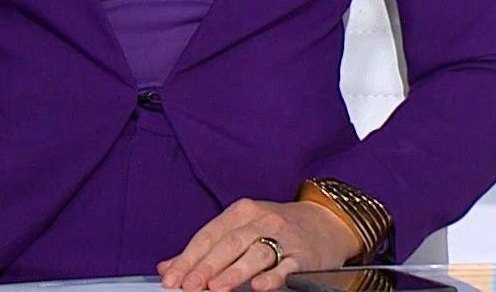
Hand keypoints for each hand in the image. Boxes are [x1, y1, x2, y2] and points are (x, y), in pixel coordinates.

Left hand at [157, 197, 359, 291]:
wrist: (326, 222)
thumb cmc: (276, 228)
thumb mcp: (241, 229)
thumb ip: (205, 248)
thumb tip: (169, 267)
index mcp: (242, 212)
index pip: (209, 235)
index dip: (188, 257)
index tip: (172, 278)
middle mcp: (261, 221)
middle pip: (229, 244)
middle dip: (206, 266)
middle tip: (188, 285)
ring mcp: (283, 238)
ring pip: (255, 254)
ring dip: (234, 272)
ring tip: (215, 288)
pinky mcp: (303, 256)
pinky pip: (285, 267)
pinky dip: (271, 277)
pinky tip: (258, 286)